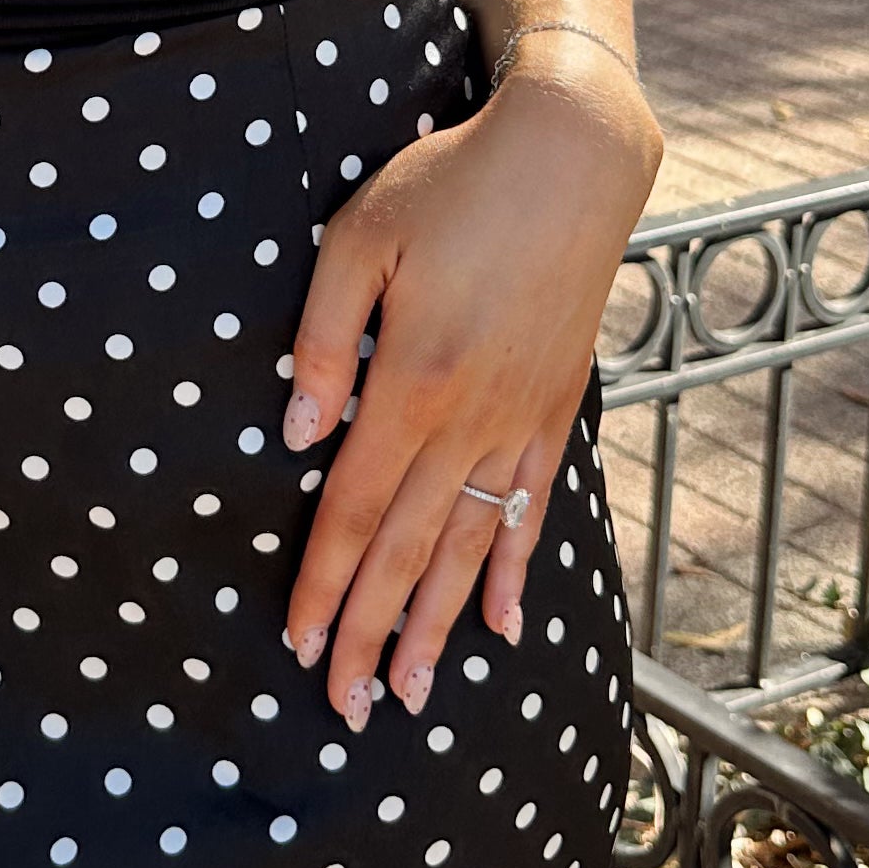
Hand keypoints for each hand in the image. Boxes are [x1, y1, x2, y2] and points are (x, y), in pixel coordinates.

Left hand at [278, 67, 655, 728]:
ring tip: (409, 693)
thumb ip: (324, 337)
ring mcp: (521, 421)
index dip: (324, 582)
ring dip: (437, 625)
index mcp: (414, 381)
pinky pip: (532, 509)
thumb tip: (301, 434)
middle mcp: (472, 418)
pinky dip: (516, 571)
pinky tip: (503, 627)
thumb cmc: (450, 183)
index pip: (356, 509)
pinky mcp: (556, 408)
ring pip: (474, 547)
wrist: (571, 156)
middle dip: (370, 633)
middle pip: (410, 548)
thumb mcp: (360, 236)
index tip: (296, 646)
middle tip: (344, 711)